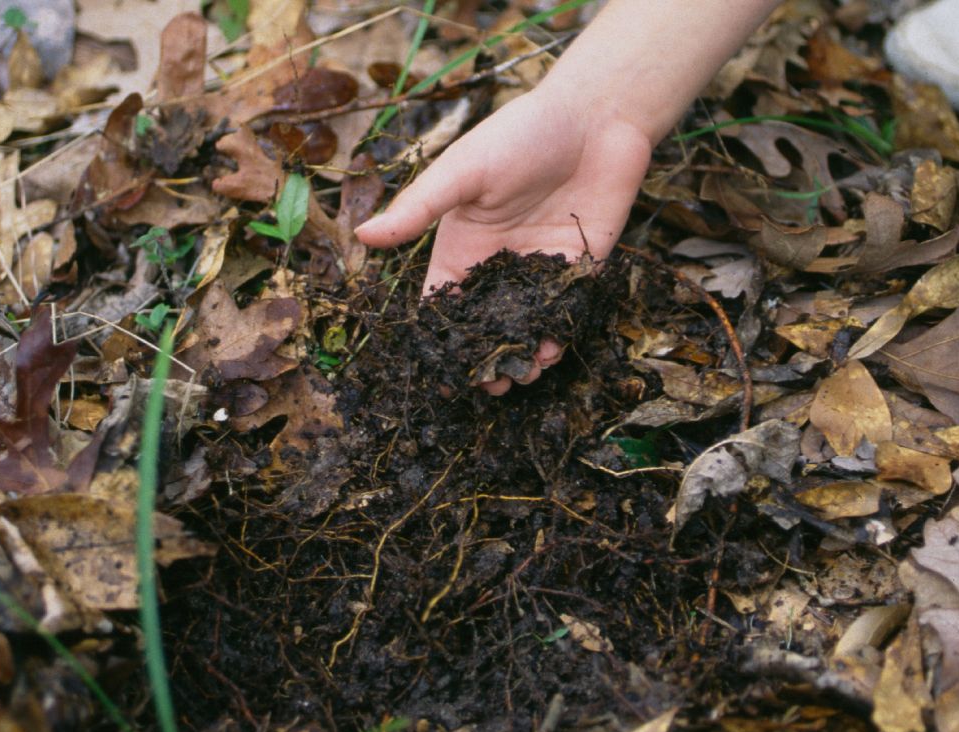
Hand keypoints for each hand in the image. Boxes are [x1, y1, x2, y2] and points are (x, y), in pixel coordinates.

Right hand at [355, 87, 651, 393]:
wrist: (596, 118)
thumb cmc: (520, 135)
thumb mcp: (463, 172)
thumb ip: (419, 208)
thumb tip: (362, 235)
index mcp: (462, 244)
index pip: (442, 300)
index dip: (438, 334)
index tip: (438, 370)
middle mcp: (498, 263)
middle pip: (484, 324)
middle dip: (485, 358)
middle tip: (488, 386)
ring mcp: (539, 268)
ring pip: (525, 326)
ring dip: (522, 355)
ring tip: (521, 377)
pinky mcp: (580, 268)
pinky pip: (564, 312)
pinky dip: (557, 335)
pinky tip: (550, 351)